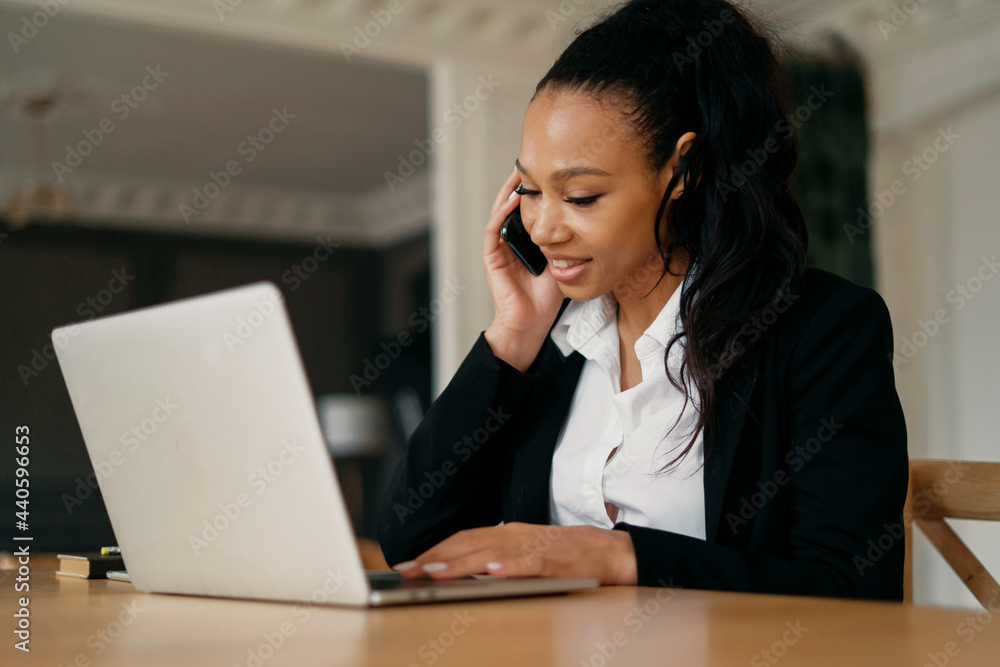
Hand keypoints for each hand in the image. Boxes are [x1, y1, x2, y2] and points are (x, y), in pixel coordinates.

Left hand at [390, 522, 637, 584]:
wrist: (608, 551)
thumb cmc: (563, 554)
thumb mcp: (523, 552)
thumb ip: (495, 556)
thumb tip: (459, 570)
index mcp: (507, 533)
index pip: (463, 538)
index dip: (435, 550)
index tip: (409, 564)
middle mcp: (516, 535)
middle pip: (470, 543)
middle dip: (437, 558)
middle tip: (409, 571)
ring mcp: (535, 547)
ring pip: (491, 553)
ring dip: (461, 563)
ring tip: (436, 572)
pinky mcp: (555, 561)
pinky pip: (529, 563)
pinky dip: (510, 567)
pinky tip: (492, 572)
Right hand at [482, 169, 564, 371]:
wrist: (531, 325)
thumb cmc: (545, 299)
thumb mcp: (563, 261)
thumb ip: (568, 242)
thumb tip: (588, 222)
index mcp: (524, 242)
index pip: (528, 210)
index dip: (535, 191)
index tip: (548, 171)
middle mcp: (509, 242)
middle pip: (512, 206)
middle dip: (521, 184)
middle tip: (532, 161)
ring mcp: (497, 249)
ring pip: (500, 212)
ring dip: (509, 192)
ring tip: (520, 172)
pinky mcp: (491, 259)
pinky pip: (494, 230)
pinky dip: (502, 213)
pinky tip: (514, 198)